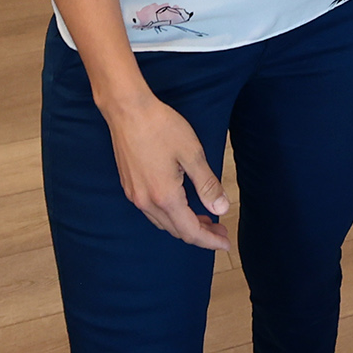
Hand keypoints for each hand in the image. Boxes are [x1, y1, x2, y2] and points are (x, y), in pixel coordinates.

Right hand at [102, 87, 229, 249]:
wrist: (127, 110)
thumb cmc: (161, 127)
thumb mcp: (192, 153)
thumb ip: (207, 184)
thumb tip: (221, 209)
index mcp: (164, 197)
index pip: (191, 231)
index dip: (210, 240)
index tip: (226, 243)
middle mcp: (146, 202)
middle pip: (177, 230)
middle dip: (201, 234)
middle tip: (220, 229)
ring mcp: (135, 195)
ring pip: (163, 223)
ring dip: (185, 225)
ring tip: (205, 218)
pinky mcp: (129, 185)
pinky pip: (152, 211)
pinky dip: (170, 215)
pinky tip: (181, 204)